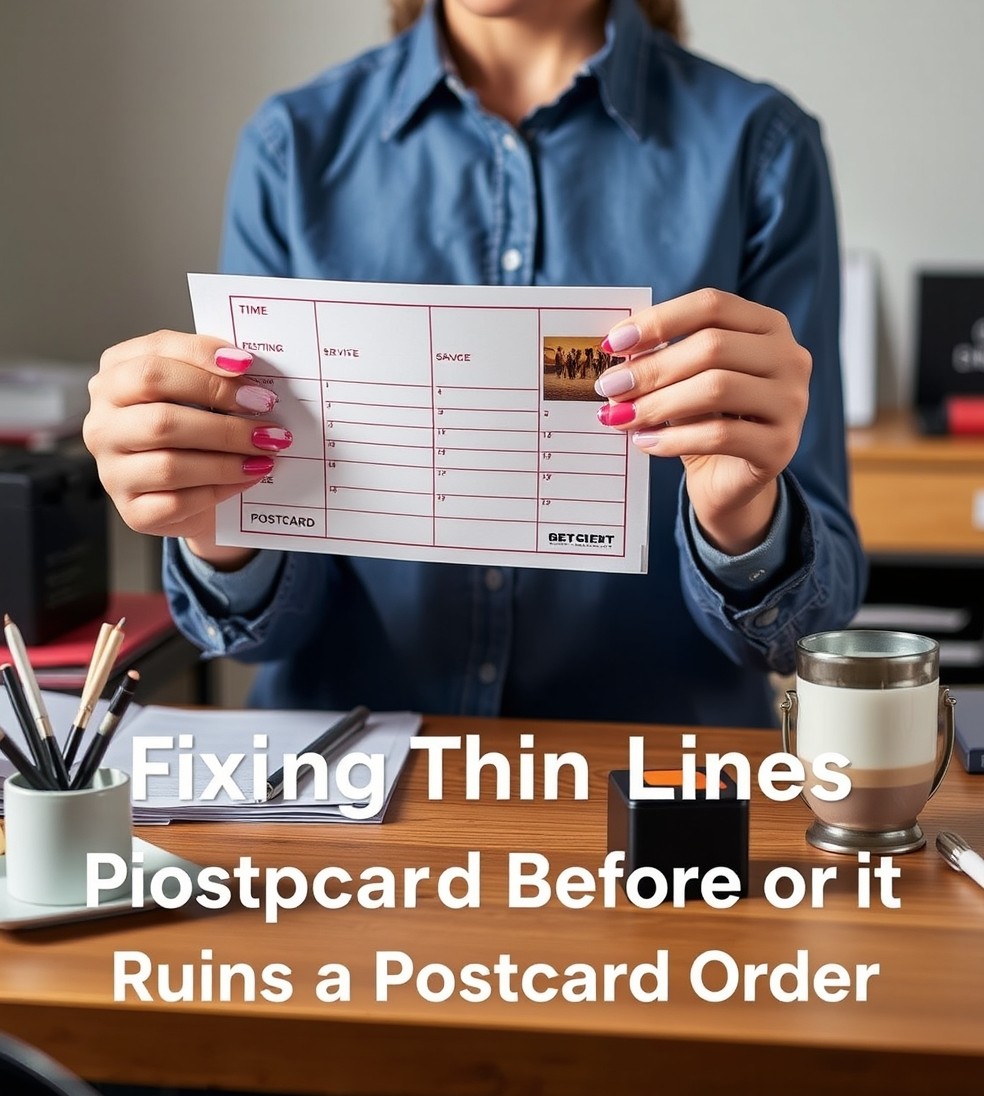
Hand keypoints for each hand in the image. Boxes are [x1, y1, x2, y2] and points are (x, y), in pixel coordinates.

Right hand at [83, 330, 291, 567]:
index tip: (247, 366)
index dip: (201, 362)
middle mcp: (102, 425)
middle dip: (224, 424)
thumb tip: (245, 367)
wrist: (196, 492)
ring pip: (170, 465)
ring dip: (227, 461)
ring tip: (265, 456)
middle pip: (161, 419)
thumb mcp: (197, 391)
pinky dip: (220, 490)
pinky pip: (178, 503)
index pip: (152, 364)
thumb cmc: (196, 431)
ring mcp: (112, 472)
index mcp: (114, 380)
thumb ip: (211, 373)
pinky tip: (247, 478)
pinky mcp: (133, 511)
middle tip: (267, 426)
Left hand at [595, 289, 811, 554]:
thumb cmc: (703, 418)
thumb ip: (659, 358)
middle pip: (713, 346)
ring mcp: (791, 403)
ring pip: (716, 388)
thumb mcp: (683, 379)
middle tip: (609, 386)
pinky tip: (645, 442)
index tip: (613, 344)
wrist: (728, 479)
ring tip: (622, 416)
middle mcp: (789, 357)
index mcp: (767, 326)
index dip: (659, 320)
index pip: (712, 305)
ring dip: (658, 403)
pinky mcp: (780, 446)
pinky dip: (674, 438)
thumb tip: (617, 355)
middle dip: (652, 368)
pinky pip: (720, 436)